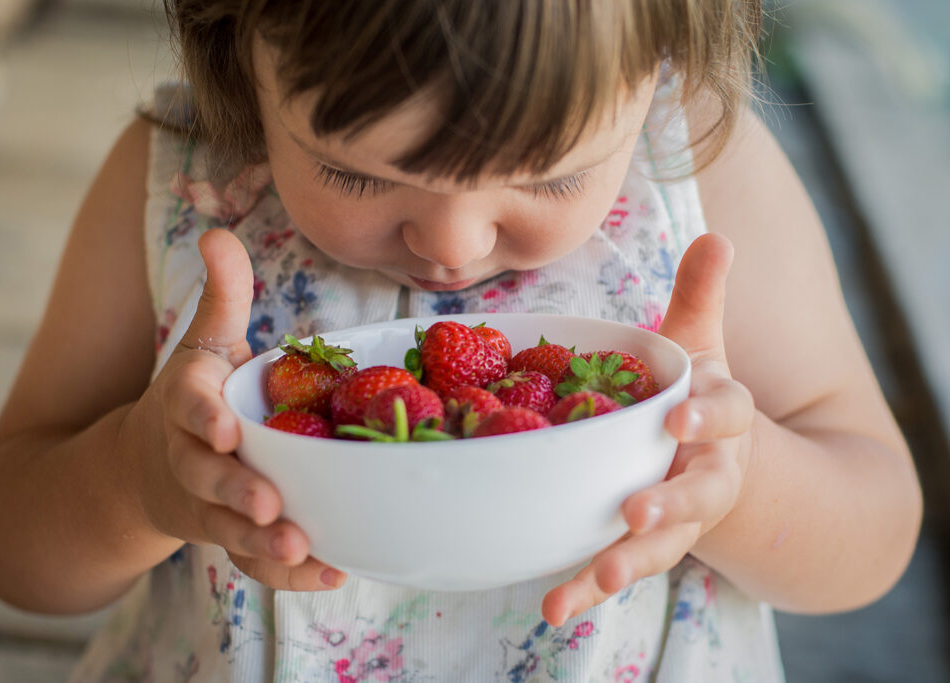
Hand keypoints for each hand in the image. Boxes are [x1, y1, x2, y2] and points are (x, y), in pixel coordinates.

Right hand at [131, 228, 346, 590]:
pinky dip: (288, 574)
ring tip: (306, 549)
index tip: (225, 429)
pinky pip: (252, 560)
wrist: (146, 467)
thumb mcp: (204, 344)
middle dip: (236, 491)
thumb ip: (220, 294)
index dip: (203, 418)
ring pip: (229, 527)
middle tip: (271, 505)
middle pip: (206, 475)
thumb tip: (218, 232)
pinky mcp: (228, 535)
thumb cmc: (194, 397)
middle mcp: (190, 457)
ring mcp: (207, 503)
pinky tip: (333, 571)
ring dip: (264, 543)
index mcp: (186, 404)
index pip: (188, 406)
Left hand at [542, 233, 753, 625]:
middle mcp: (705, 473)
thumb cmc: (697, 394)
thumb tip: (715, 233)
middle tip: (636, 512)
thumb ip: (702, 295)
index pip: (725, 411)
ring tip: (596, 580)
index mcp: (718, 418)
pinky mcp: (642, 545)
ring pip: (659, 545)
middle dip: (669, 503)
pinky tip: (554, 611)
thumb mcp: (702, 344)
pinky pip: (615, 567)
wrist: (723, 462)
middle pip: (697, 492)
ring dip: (626, 560)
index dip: (706, 413)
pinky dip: (586, 590)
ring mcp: (678, 517)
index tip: (680, 416)